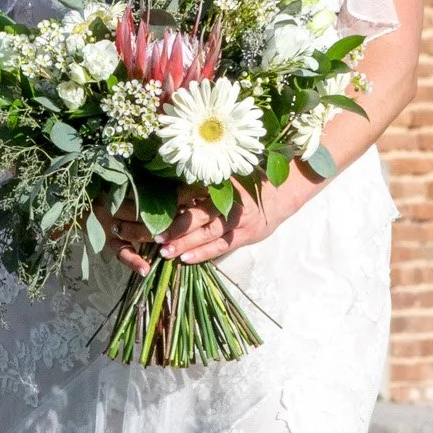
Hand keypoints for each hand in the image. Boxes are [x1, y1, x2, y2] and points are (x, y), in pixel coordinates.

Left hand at [133, 169, 320, 269]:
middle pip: (195, 215)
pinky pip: (221, 246)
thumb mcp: (227, 173)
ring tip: (163, 251)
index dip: (169, 202)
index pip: (189, 192)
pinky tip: (186, 259)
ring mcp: (238, 220)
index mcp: (220, 182)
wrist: (284, 191)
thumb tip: (167, 182)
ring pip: (206, 233)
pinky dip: (203, 253)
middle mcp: (228, 200)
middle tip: (151, 234)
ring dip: (184, 243)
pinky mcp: (246, 235)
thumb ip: (203, 178)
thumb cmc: (249, 180)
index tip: (148, 208)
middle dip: (172, 227)